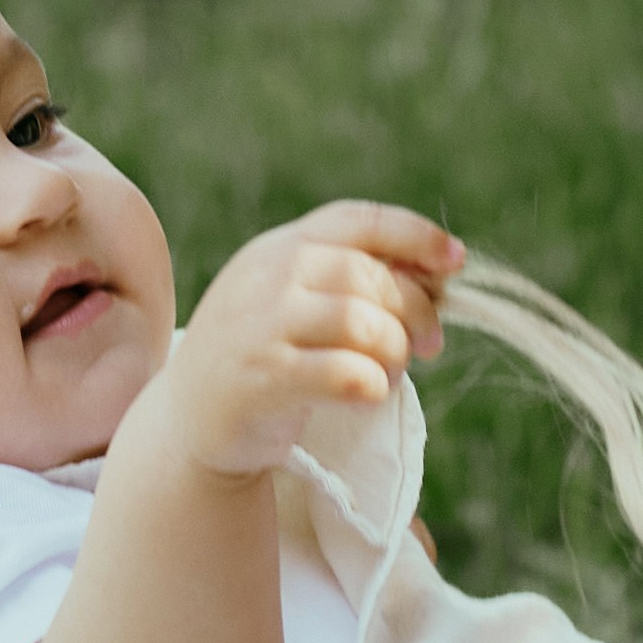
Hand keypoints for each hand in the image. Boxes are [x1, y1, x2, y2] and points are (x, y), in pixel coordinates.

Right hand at [149, 201, 462, 478]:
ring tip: (389, 373)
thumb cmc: (263, 360)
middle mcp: (266, 277)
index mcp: (279, 248)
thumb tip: (441, 274)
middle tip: (428, 346)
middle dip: (415, 311)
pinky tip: (366, 395)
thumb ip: (352, 282)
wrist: (187, 423)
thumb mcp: (297, 304)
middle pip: (370, 276)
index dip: (415, 235)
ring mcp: (258, 328)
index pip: (357, 220)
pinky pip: (345, 374)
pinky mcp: (261, 381)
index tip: (455, 260)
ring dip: (395, 352)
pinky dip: (373, 386)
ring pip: (363, 323)